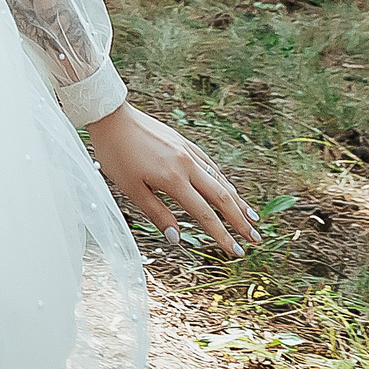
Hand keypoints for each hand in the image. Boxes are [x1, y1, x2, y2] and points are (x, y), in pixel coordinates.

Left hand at [85, 103, 259, 256]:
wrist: (111, 116)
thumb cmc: (115, 154)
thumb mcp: (131, 189)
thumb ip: (157, 213)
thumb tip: (177, 238)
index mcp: (173, 179)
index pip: (205, 214)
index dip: (222, 235)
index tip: (236, 251)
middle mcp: (187, 165)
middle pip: (221, 197)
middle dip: (240, 220)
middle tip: (256, 239)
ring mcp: (188, 152)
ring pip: (220, 180)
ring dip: (238, 200)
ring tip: (252, 218)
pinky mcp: (184, 143)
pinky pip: (210, 165)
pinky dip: (223, 181)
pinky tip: (229, 189)